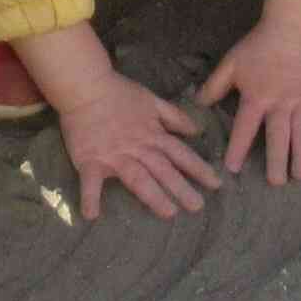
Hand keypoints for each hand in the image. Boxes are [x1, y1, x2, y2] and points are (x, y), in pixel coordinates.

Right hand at [59, 76, 219, 221]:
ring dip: (153, 196)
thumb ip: (174, 117)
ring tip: (169, 213)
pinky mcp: (90, 160)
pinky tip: (91, 215)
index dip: (199, 168)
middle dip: (182, 188)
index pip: (180, 153)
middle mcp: (137, 147)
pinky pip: (90, 182)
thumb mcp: (152, 100)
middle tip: (198, 207)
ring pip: (138, 178)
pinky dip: (90, 198)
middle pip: (163, 170)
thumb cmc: (118, 92)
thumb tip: (197, 131)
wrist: (85, 86)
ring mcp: (114, 155)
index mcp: (152, 134)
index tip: (215, 184)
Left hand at [197, 0, 300, 185]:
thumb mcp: (232, 63)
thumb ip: (215, 85)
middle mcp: (281, 101)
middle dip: (277, 161)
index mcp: (257, 95)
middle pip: (279, 136)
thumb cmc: (259, 47)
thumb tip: (197, 103)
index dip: (238, 148)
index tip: (233, 168)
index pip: (246, 127)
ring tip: (300, 176)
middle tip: (276, 182)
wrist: (294, 28)